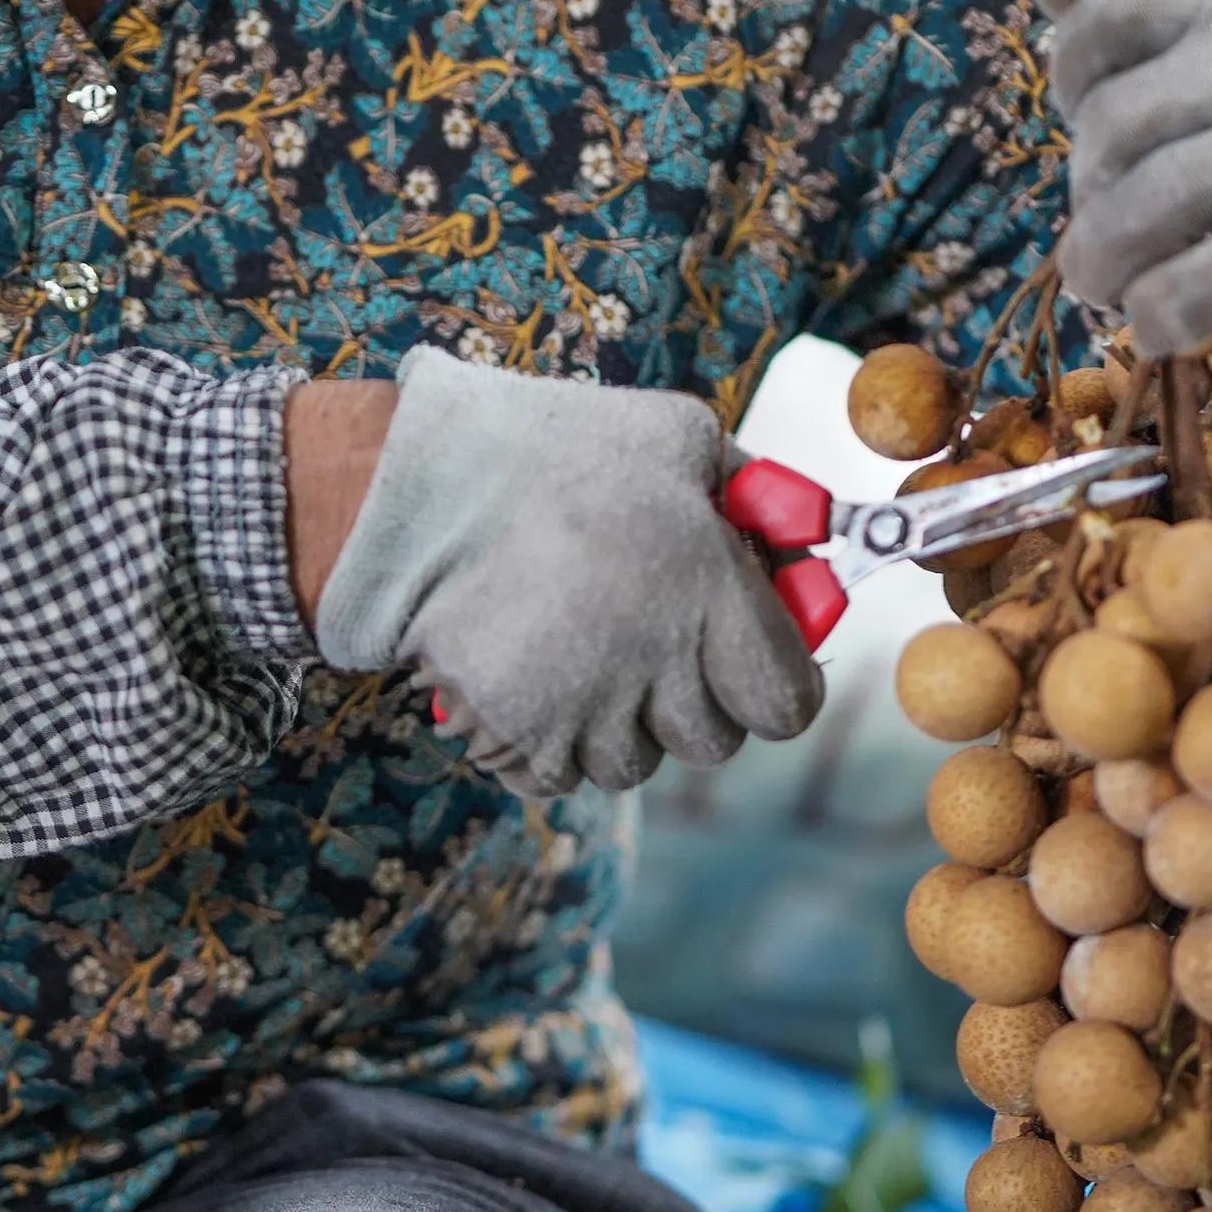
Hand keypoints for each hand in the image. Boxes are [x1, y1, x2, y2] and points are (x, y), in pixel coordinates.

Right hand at [313, 351, 821, 797]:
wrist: (421, 488)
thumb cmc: (554, 448)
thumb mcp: (676, 435)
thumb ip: (744, 488)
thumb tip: (790, 527)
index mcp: (712, 593)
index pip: (785, 703)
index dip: (776, 682)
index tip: (753, 655)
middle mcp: (659, 668)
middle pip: (712, 743)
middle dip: (695, 701)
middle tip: (654, 642)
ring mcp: (586, 714)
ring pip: (631, 765)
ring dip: (617, 725)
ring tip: (578, 652)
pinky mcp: (519, 738)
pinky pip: (558, 777)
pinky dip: (549, 745)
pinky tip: (532, 682)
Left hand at [1000, 0, 1211, 356]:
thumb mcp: (1170, 13)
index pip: (1093, 28)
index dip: (1080, 86)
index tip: (1117, 105)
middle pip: (1110, 130)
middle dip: (1093, 186)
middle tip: (1121, 209)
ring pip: (1133, 212)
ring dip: (1105, 262)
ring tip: (1118, 273)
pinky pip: (1204, 281)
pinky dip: (1161, 311)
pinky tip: (1151, 320)